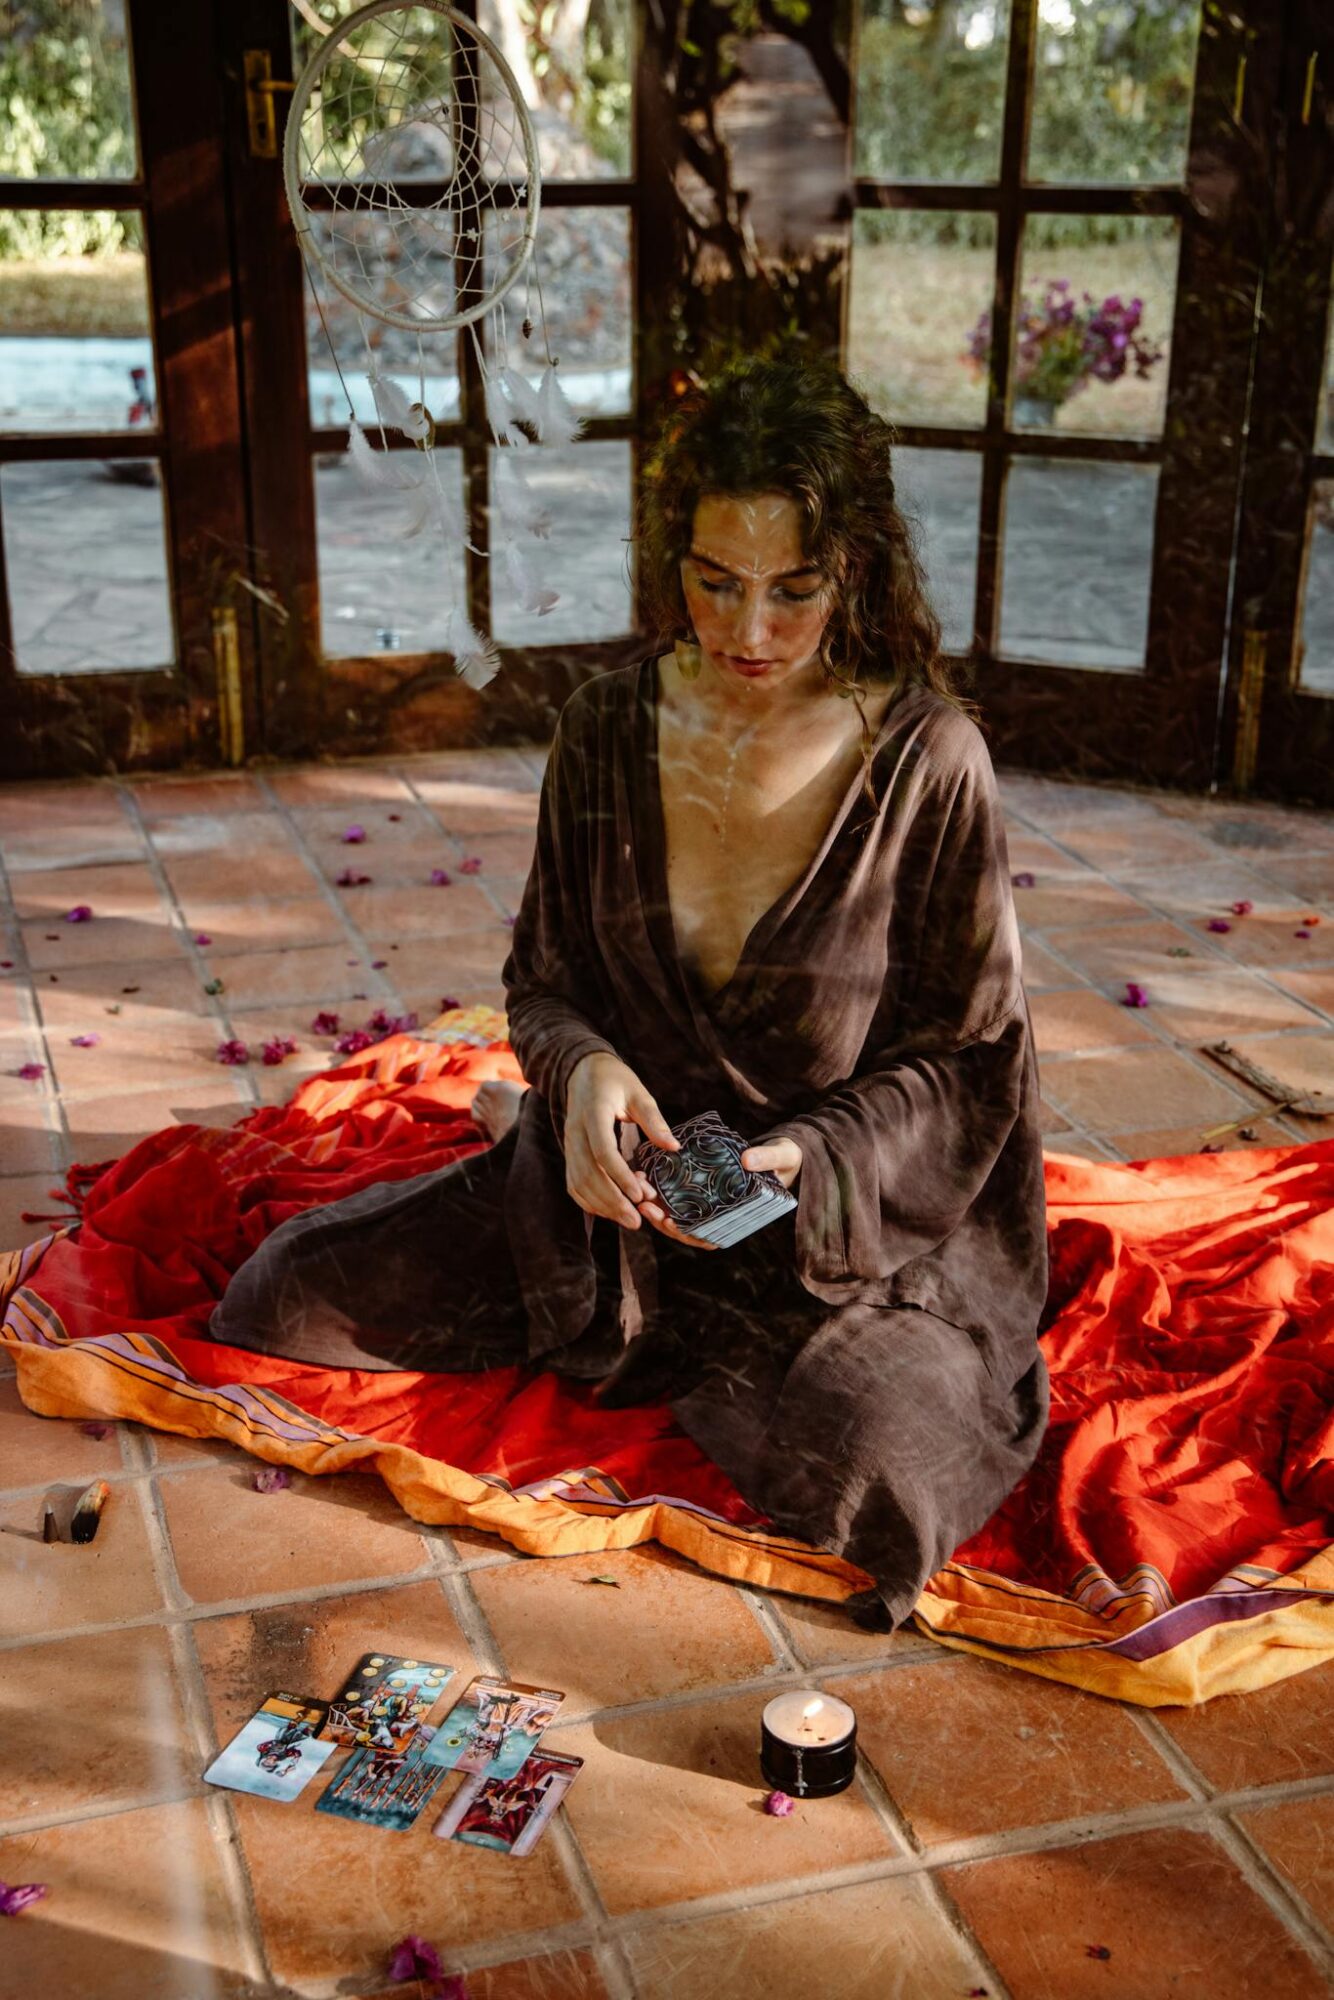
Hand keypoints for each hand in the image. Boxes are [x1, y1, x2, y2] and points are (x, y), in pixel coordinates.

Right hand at [564, 1051, 680, 1232]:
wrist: (583, 1071)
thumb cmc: (615, 1080)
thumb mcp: (638, 1093)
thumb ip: (653, 1120)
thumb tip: (674, 1147)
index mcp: (593, 1112)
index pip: (602, 1150)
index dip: (620, 1175)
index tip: (640, 1195)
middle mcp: (575, 1131)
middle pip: (588, 1173)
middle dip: (612, 1200)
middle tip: (636, 1221)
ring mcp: (569, 1144)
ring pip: (578, 1182)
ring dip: (602, 1206)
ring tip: (629, 1221)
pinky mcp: (569, 1153)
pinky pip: (574, 1183)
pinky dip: (590, 1201)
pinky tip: (610, 1211)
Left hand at [636, 1133, 803, 1251]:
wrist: (783, 1151)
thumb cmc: (786, 1159)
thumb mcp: (781, 1157)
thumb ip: (766, 1159)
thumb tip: (747, 1161)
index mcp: (738, 1219)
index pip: (708, 1238)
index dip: (686, 1235)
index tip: (670, 1223)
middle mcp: (720, 1215)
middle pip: (685, 1228)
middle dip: (663, 1220)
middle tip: (646, 1205)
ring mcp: (709, 1202)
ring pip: (676, 1212)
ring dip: (656, 1205)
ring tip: (641, 1190)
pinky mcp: (701, 1186)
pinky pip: (678, 1194)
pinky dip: (662, 1189)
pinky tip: (647, 1176)